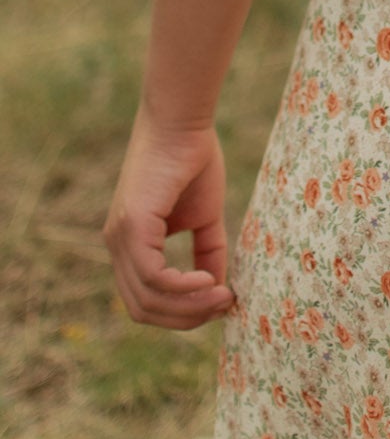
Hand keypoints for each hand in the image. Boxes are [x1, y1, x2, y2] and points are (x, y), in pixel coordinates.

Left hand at [101, 104, 235, 329]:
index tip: (221, 303)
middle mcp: (117, 245)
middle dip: (185, 318)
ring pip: (147, 299)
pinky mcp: (132, 226)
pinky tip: (208, 282)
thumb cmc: (193, 158)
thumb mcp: (204, 216)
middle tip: (223, 306)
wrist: (182, 121)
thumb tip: (218, 291)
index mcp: (130, 244)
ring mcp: (120, 238)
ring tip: (222, 297)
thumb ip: (207, 252)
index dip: (182, 312)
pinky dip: (182, 288)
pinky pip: (153, 277)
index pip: (146, 300)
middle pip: (143, 310)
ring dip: (188, 308)